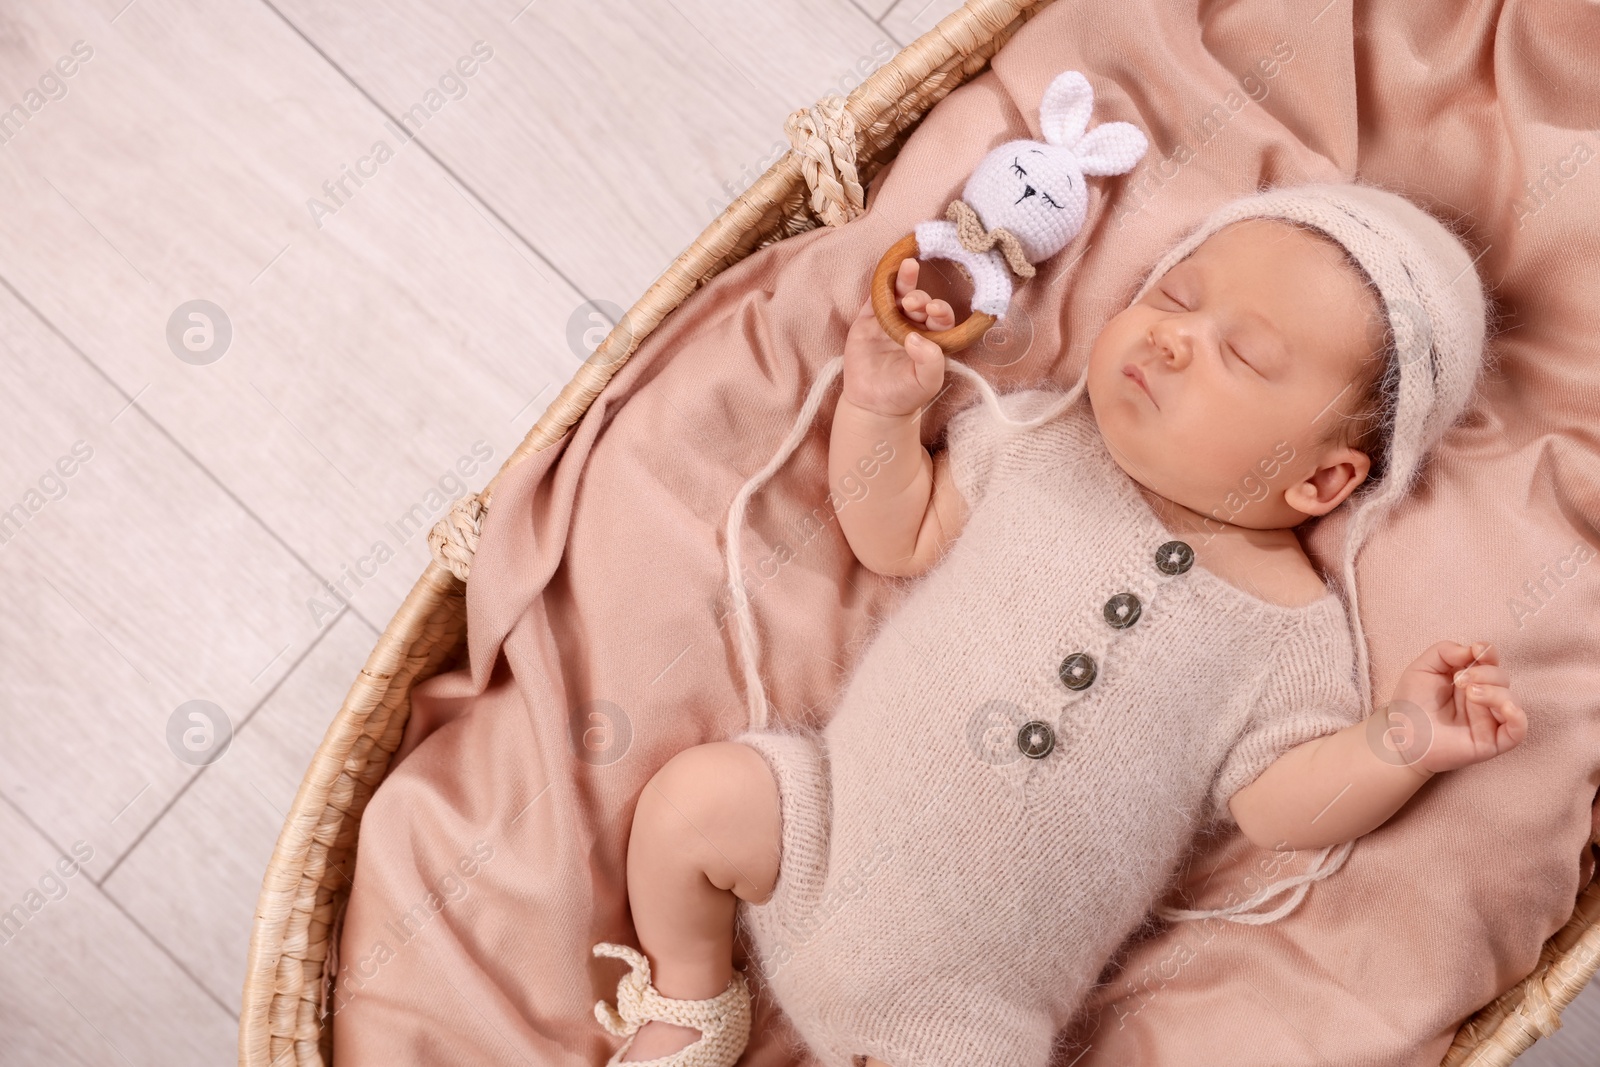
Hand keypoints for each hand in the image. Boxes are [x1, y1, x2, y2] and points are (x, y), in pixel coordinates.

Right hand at [841, 258, 954, 418]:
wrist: (872, 404)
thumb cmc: (905, 394)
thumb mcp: (926, 383)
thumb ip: (931, 361)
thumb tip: (916, 337)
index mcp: (933, 337)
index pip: (941, 318)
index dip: (940, 311)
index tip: (934, 311)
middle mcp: (913, 325)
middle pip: (921, 302)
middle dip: (921, 298)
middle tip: (914, 304)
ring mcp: (890, 320)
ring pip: (900, 294)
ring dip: (905, 281)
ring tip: (909, 268)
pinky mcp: (868, 319)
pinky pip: (874, 298)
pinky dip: (880, 284)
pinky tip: (886, 272)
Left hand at [1385, 641, 1526, 774]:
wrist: (1401, 736)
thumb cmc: (1412, 703)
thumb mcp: (1422, 668)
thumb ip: (1444, 651)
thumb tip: (1473, 649)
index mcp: (1469, 680)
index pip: (1491, 662)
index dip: (1488, 653)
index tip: (1477, 649)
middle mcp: (1483, 699)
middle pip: (1502, 679)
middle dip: (1485, 673)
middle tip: (1460, 680)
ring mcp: (1489, 720)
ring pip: (1511, 701)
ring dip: (1495, 692)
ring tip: (1470, 693)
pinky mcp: (1492, 742)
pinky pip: (1518, 730)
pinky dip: (1518, 717)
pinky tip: (1505, 708)